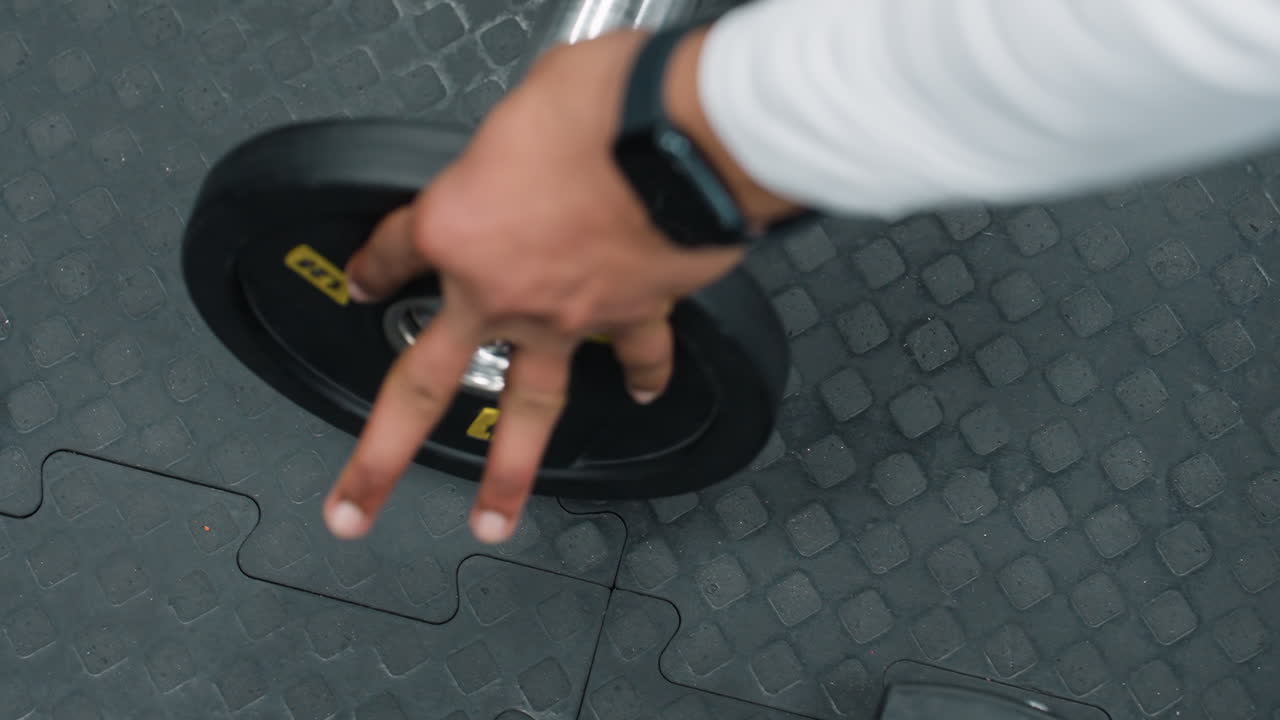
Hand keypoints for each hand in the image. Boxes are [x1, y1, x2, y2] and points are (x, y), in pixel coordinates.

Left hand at [321, 27, 797, 544]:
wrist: (680, 141)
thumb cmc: (597, 107)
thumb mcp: (522, 102)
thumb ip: (509, 143)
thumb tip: (527, 142)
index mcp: (457, 228)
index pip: (397, 254)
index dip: (373, 267)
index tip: (363, 280)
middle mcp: (501, 289)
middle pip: (422, 388)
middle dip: (380, 458)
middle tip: (354, 507)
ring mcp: (567, 317)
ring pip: (528, 409)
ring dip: (507, 472)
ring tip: (491, 521)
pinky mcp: (634, 314)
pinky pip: (635, 359)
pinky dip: (643, 376)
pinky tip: (644, 392)